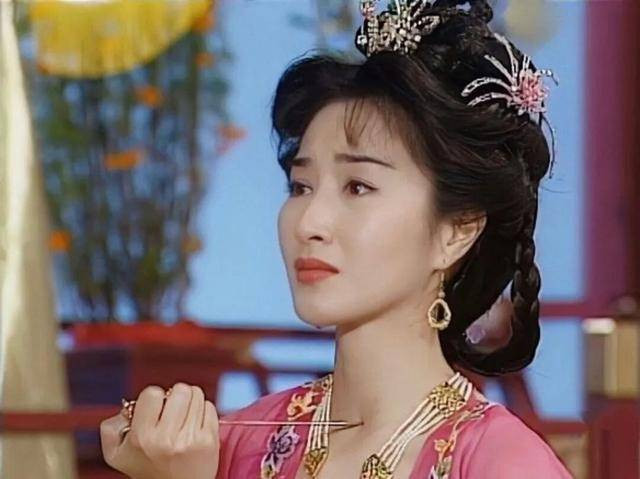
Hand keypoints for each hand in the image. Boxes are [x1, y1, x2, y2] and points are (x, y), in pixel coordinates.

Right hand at [100, 383, 219, 478]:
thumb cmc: (147, 470)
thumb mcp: (116, 454)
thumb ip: (111, 427)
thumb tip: (126, 406)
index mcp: (142, 438)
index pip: (153, 393)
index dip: (154, 398)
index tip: (155, 410)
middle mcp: (166, 438)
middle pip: (180, 390)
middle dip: (176, 396)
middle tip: (172, 410)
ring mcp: (190, 439)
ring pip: (196, 394)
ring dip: (190, 401)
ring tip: (183, 417)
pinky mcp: (209, 441)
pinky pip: (210, 407)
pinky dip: (203, 411)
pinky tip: (195, 425)